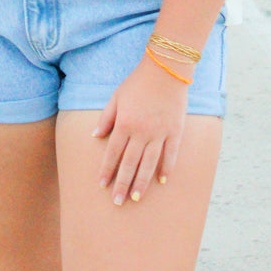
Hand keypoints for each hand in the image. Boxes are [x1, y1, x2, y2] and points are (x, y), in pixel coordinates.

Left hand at [92, 54, 189, 203]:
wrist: (166, 69)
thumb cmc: (138, 82)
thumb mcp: (117, 96)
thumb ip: (106, 118)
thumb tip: (95, 136)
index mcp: (125, 123)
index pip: (113, 152)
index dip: (107, 169)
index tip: (102, 185)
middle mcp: (141, 132)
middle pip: (130, 163)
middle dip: (122, 184)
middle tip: (117, 202)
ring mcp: (159, 133)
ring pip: (149, 163)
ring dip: (142, 182)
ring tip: (136, 198)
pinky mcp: (175, 131)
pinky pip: (170, 154)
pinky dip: (167, 168)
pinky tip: (162, 181)